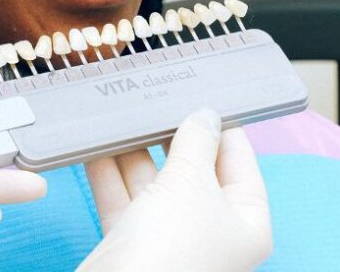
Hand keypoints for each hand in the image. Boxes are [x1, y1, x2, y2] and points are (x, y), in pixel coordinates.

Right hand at [79, 109, 271, 271]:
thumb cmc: (174, 244)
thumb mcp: (192, 181)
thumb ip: (196, 143)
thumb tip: (204, 115)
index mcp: (244, 221)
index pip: (240, 163)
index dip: (224, 129)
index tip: (203, 95)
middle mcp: (208, 228)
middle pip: (191, 169)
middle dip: (170, 136)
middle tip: (155, 97)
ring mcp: (167, 234)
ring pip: (151, 180)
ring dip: (134, 149)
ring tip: (121, 113)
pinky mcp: (129, 238)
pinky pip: (120, 195)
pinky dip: (107, 170)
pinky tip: (95, 142)